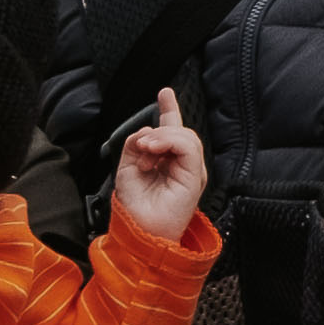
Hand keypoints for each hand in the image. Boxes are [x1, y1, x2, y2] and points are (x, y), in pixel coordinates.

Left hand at [111, 89, 207, 241]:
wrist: (140, 232)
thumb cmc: (134, 208)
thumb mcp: (127, 168)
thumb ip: (135, 145)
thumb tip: (147, 132)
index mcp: (167, 162)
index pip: (173, 131)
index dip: (170, 109)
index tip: (165, 93)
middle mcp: (183, 166)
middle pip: (179, 130)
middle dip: (157, 130)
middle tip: (141, 148)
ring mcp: (191, 171)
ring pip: (185, 135)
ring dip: (160, 137)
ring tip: (146, 152)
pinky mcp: (195, 176)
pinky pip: (188, 145)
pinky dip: (169, 141)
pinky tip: (153, 150)